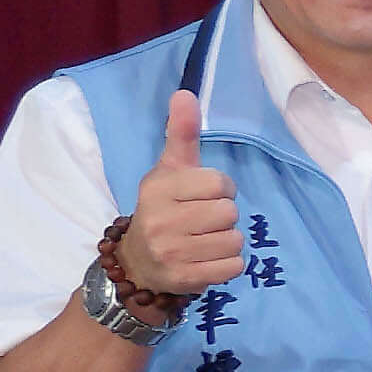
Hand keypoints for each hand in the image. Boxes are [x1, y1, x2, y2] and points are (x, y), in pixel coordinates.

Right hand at [122, 86, 247, 300]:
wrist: (137, 261)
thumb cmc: (163, 208)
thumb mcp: (170, 169)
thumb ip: (180, 133)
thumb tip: (185, 93)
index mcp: (158, 188)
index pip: (220, 183)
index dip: (220, 189)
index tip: (201, 195)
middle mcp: (160, 220)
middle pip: (230, 213)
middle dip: (223, 216)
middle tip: (202, 220)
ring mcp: (170, 252)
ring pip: (234, 240)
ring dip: (226, 241)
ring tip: (203, 240)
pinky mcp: (184, 279)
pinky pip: (233, 267)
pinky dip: (228, 264)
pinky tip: (206, 259)